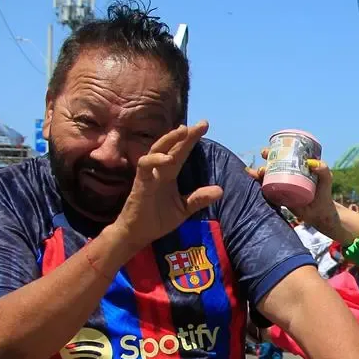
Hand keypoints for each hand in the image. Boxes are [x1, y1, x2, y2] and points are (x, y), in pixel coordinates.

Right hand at [113, 121, 222, 251]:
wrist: (138, 234)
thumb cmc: (157, 219)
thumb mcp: (183, 209)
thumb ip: (199, 199)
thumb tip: (220, 190)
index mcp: (169, 174)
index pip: (182, 152)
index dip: (192, 140)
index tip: (205, 125)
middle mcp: (159, 171)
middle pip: (171, 147)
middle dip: (185, 134)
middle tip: (202, 124)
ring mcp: (149, 175)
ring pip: (156, 150)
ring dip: (169, 140)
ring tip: (183, 131)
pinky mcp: (140, 183)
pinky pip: (145, 166)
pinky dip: (155, 160)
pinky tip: (168, 158)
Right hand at [246, 152, 340, 235]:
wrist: (321, 213)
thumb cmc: (324, 193)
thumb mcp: (326, 178)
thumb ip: (323, 170)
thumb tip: (312, 163)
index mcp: (296, 167)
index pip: (283, 156)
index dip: (274, 151)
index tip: (269, 149)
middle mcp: (287, 176)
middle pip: (273, 165)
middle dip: (265, 159)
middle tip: (264, 157)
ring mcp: (282, 187)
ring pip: (267, 177)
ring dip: (259, 173)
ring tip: (258, 172)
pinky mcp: (279, 199)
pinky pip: (267, 192)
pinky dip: (259, 187)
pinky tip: (252, 183)